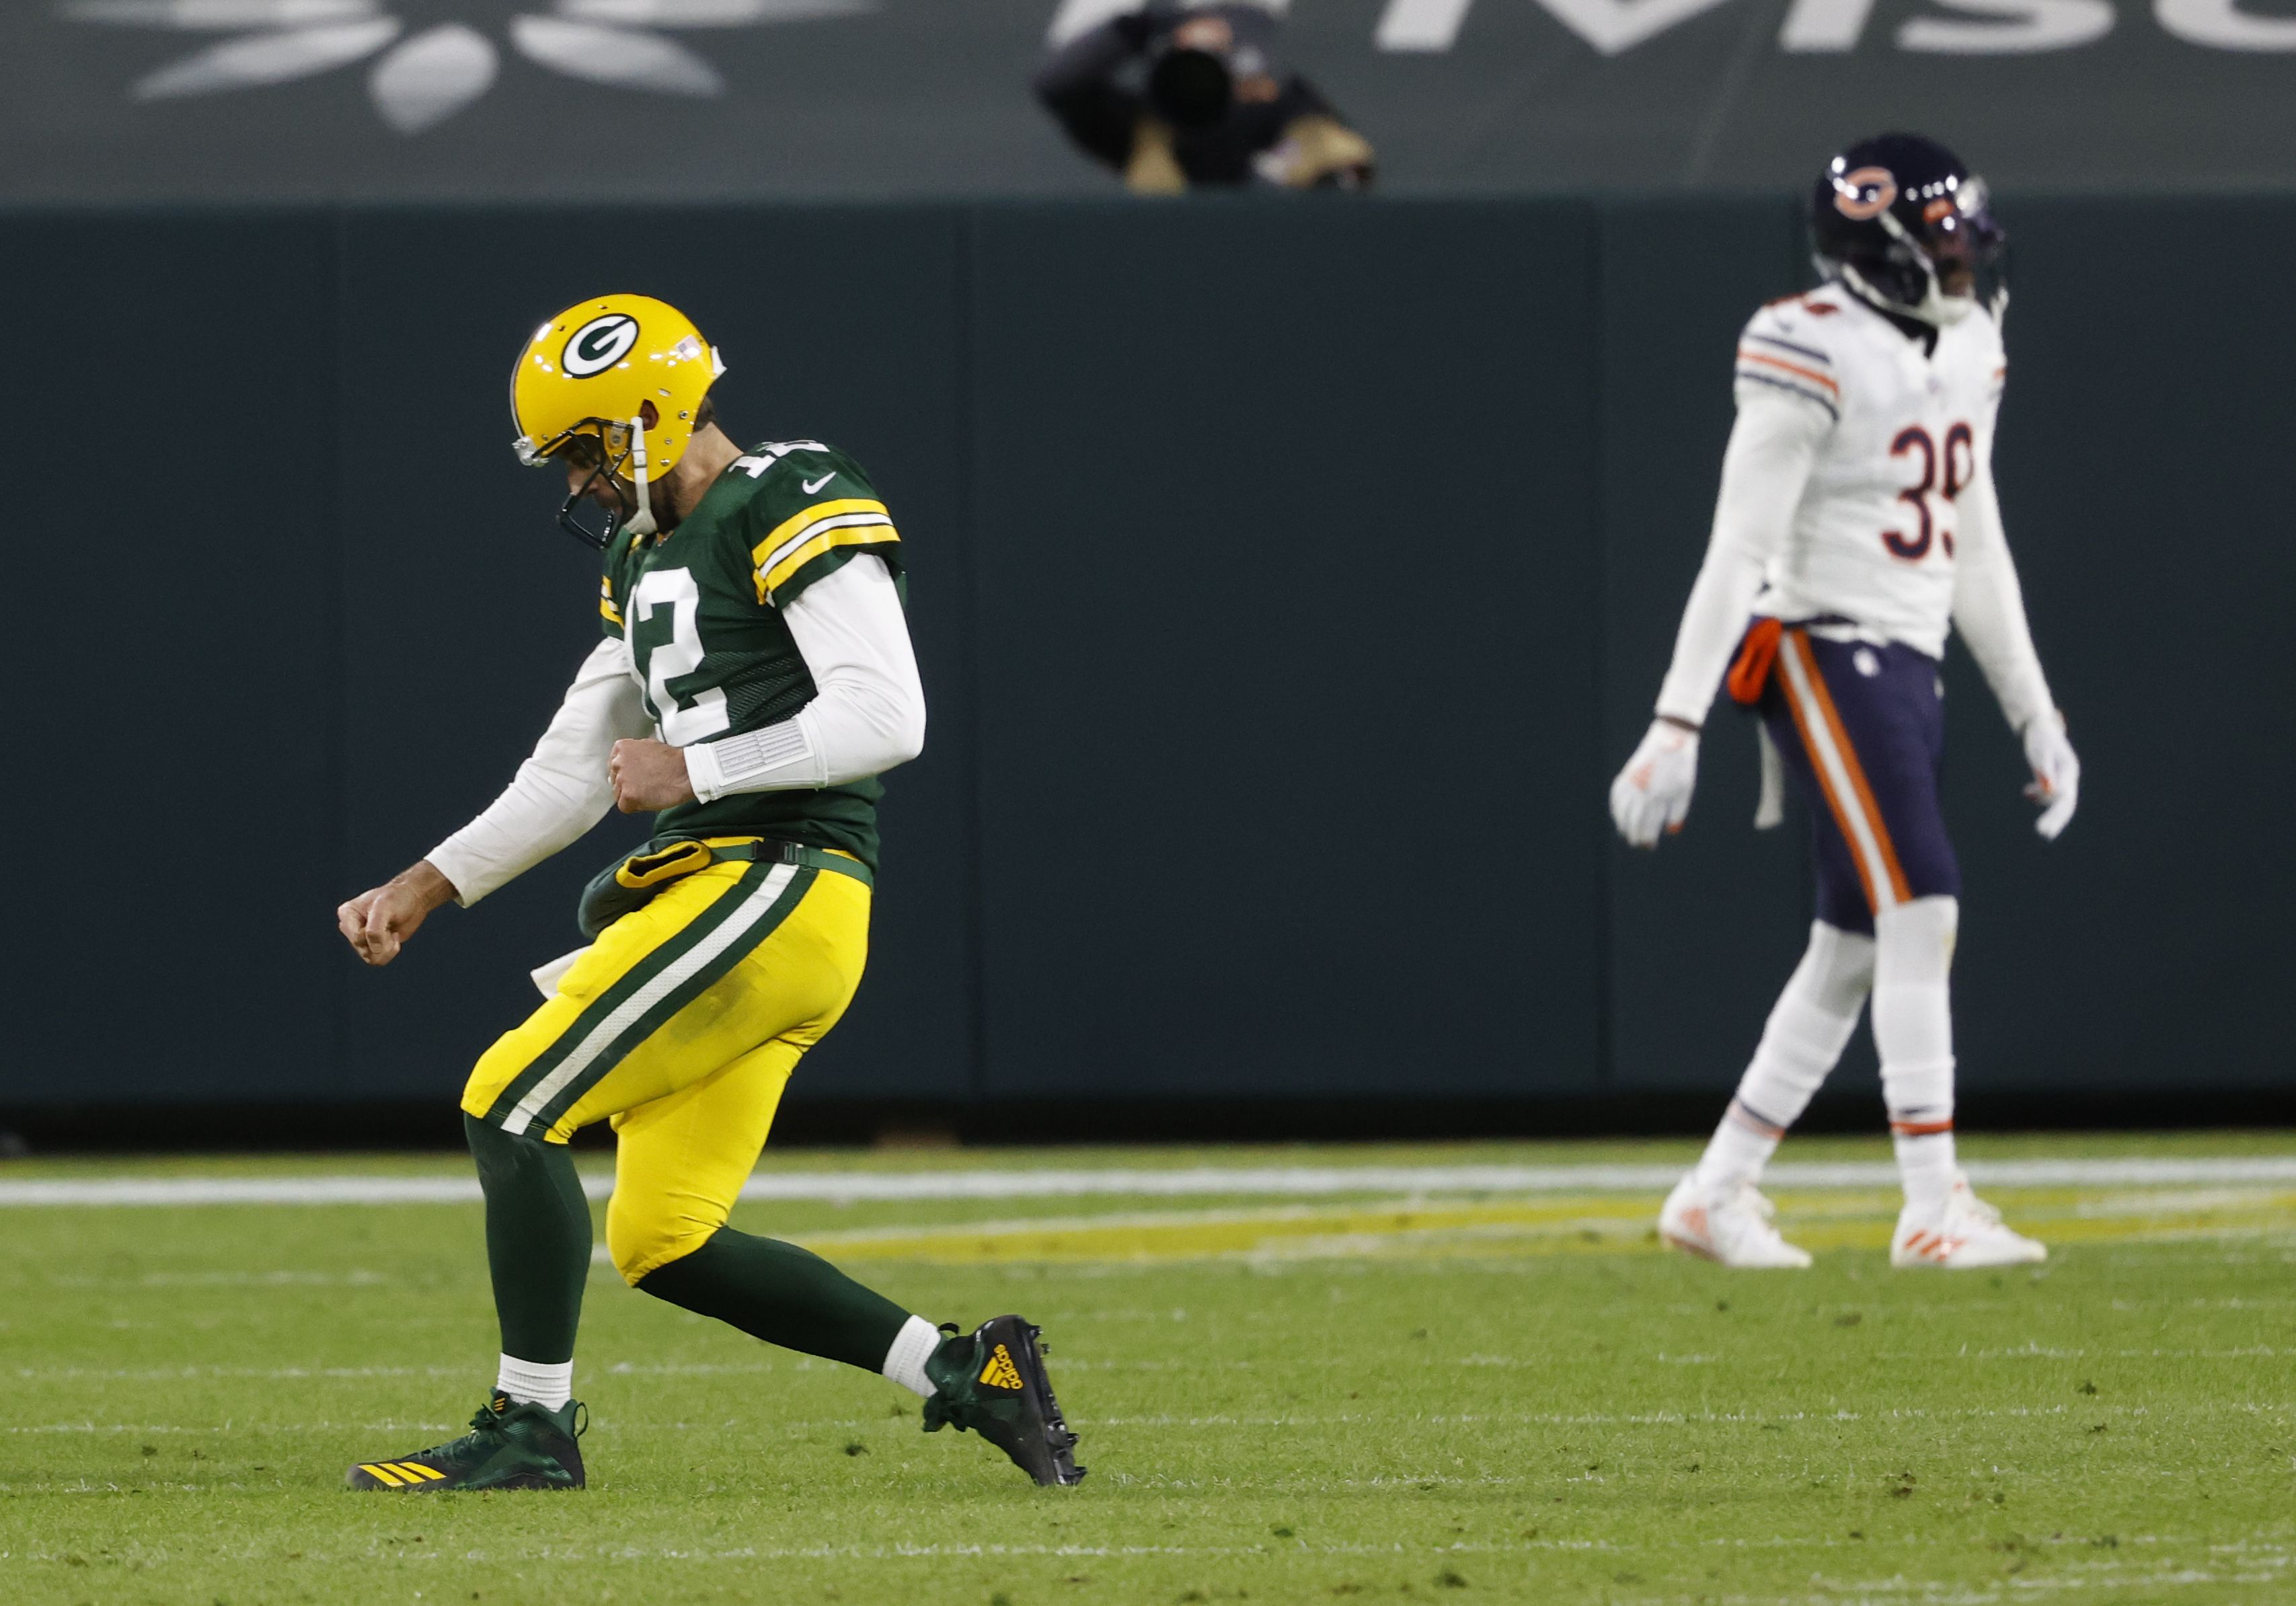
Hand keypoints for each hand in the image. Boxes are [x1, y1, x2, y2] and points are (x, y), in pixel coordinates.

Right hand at [336, 861, 454, 967]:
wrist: (413, 900)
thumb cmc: (397, 898)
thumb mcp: (384, 908)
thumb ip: (375, 930)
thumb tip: (374, 951)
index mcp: (347, 914)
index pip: (357, 937)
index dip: (375, 935)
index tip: (385, 920)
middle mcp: (350, 928)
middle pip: (364, 950)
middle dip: (383, 942)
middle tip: (390, 927)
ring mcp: (361, 938)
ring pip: (370, 958)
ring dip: (387, 949)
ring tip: (392, 933)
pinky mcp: (372, 946)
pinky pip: (378, 960)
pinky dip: (390, 952)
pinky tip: (394, 937)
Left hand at [611, 738, 696, 813]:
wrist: (686, 772)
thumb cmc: (672, 760)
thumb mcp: (648, 746)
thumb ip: (632, 754)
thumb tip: (624, 766)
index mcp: (621, 748)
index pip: (614, 766)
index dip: (627, 774)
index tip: (637, 777)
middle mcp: (618, 762)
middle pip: (615, 780)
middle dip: (628, 785)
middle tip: (646, 785)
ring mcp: (622, 779)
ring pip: (619, 794)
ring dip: (632, 796)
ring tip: (650, 791)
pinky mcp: (629, 795)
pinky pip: (624, 807)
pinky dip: (636, 806)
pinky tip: (649, 799)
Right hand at [1610, 718, 1699, 847]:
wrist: (1672, 736)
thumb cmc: (1682, 765)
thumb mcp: (1686, 788)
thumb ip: (1679, 811)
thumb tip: (1670, 831)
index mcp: (1660, 795)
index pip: (1650, 822)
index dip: (1648, 836)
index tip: (1648, 846)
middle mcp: (1644, 790)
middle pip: (1635, 818)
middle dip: (1634, 833)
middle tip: (1635, 843)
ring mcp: (1633, 781)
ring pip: (1622, 808)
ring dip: (1622, 823)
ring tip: (1625, 832)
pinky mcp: (1627, 772)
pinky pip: (1617, 794)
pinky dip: (1616, 806)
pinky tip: (1617, 813)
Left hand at [2023, 712, 2079, 840]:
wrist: (2038, 725)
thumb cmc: (2039, 737)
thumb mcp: (2039, 753)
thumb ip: (2044, 770)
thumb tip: (2048, 790)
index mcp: (2069, 769)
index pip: (2064, 797)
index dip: (2054, 813)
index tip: (2043, 826)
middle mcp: (2069, 775)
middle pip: (2065, 802)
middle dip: (2055, 819)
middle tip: (2043, 834)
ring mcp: (2062, 776)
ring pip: (2058, 799)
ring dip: (2048, 811)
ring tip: (2041, 827)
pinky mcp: (2053, 775)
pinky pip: (2049, 791)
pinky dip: (2039, 795)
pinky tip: (2027, 792)